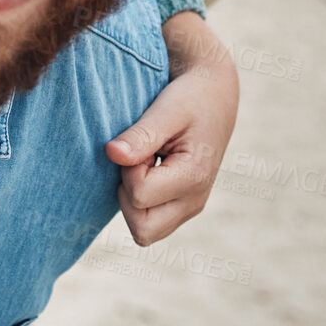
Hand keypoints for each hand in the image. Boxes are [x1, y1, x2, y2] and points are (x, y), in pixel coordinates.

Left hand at [105, 11, 238, 243]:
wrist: (214, 95)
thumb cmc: (189, 98)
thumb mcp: (165, 110)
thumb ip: (140, 136)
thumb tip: (112, 154)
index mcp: (193, 179)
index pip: (139, 195)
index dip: (128, 168)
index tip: (139, 142)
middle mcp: (194, 201)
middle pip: (142, 229)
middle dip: (127, 194)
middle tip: (137, 158)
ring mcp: (189, 206)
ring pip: (144, 230)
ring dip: (132, 196)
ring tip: (145, 160)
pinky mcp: (182, 204)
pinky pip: (149, 220)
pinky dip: (139, 198)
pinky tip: (148, 167)